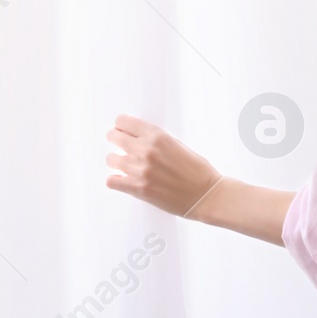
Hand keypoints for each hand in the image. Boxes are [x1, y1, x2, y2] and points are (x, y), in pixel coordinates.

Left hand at [105, 114, 220, 217]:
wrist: (206, 195)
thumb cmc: (197, 171)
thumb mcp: (177, 145)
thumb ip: (155, 140)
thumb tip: (137, 138)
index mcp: (157, 135)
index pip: (123, 122)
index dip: (121, 126)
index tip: (121, 130)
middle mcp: (146, 150)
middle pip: (113, 136)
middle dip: (115, 140)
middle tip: (119, 146)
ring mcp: (140, 170)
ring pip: (110, 159)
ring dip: (116, 162)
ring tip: (124, 165)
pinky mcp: (139, 189)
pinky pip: (112, 181)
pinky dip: (116, 180)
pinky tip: (124, 180)